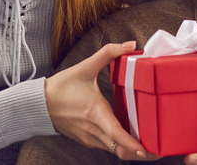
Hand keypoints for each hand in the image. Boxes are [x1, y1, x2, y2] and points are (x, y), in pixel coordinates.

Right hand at [45, 41, 149, 160]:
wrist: (38, 103)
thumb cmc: (61, 87)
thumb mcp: (85, 67)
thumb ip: (109, 53)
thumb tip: (131, 45)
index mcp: (95, 113)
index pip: (116, 134)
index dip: (132, 145)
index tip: (146, 151)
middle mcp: (93, 130)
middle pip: (120, 150)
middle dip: (140, 152)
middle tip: (158, 151)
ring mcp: (89, 138)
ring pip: (114, 150)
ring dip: (130, 150)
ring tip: (149, 146)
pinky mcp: (86, 140)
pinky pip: (107, 146)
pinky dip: (119, 146)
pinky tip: (129, 139)